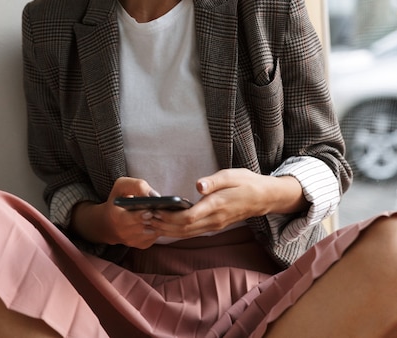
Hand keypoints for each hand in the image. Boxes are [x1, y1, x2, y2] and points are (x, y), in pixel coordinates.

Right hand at [71, 176, 161, 248]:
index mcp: (116, 217)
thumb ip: (137, 186)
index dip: (141, 215)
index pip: (130, 219)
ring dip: (158, 223)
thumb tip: (155, 195)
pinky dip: (159, 228)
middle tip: (161, 210)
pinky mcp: (141, 244)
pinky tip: (158, 219)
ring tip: (161, 213)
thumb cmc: (117, 201)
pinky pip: (155, 236)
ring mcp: (133, 241)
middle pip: (144, 226)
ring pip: (152, 232)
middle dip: (154, 218)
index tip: (149, 210)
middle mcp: (123, 233)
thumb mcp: (121, 186)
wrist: (109, 223)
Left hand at [149, 168, 307, 238]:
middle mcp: (214, 219)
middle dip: (163, 225)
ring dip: (168, 230)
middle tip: (145, 218)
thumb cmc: (246, 182)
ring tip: (150, 223)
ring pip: (187, 233)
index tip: (154, 211)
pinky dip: (177, 231)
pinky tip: (166, 226)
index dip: (169, 217)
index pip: (189, 217)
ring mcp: (215, 225)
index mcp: (216, 205)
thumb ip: (214, 181)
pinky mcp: (214, 225)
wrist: (264, 197)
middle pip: (184, 229)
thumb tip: (199, 185)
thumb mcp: (232, 175)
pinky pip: (193, 232)